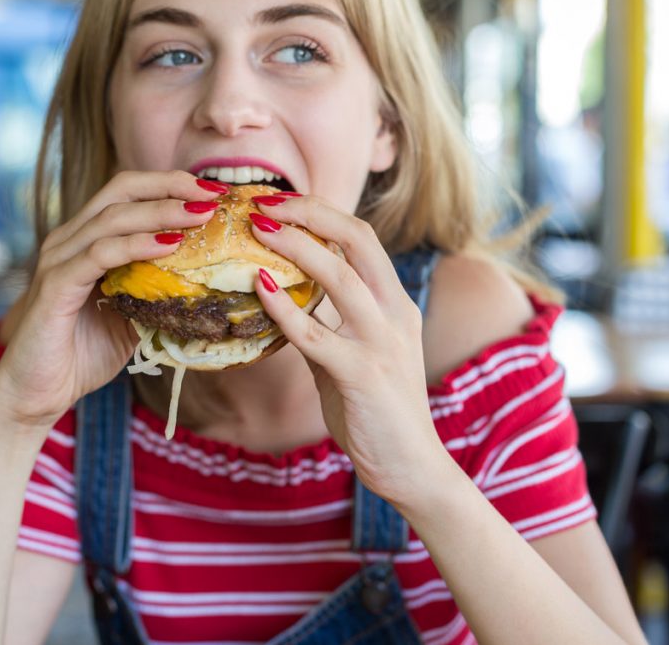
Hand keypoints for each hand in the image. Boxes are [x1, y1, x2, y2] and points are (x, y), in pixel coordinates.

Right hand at [0, 171, 227, 429]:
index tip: (212, 190)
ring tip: (200, 214)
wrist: (36, 394)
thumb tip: (206, 281)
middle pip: (122, 190)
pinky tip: (168, 246)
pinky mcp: (55, 287)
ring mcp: (59, 260)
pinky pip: (99, 255)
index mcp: (85, 241)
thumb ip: (156, 292)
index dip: (170, 184)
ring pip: (113, 218)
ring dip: (161, 212)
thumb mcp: (132, 317)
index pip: (128, 193)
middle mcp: (69, 240)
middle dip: (171, 186)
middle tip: (213, 193)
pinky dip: (135, 246)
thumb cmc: (81, 356)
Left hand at [249, 194, 452, 505]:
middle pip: (359, 239)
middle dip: (311, 212)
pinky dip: (286, 309)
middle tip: (263, 203)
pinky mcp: (364, 375)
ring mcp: (382, 342)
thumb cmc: (374, 410)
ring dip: (297, 248)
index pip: (361, 237)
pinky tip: (258, 290)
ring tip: (258, 229)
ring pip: (343, 277)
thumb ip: (323, 323)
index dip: (319, 212)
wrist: (410, 466)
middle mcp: (394, 313)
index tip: (277, 202)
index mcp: (394, 302)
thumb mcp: (350, 354)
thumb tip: (276, 297)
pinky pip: (318, 335)